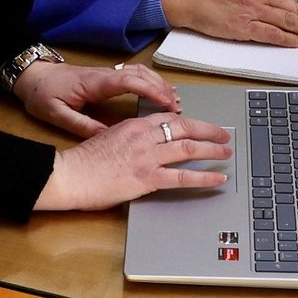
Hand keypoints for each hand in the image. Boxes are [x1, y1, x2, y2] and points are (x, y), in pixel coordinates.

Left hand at [12, 61, 179, 137]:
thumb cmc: (43, 95)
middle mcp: (104, 75)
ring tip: (174, 101)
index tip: (166, 103)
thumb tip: (106, 136)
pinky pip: (134, 74)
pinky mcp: (106, 76)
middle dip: (161, 89)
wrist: (32, 77)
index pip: (128, 81)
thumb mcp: (57, 114)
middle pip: (140, 75)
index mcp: (94, 83)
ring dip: (158, 84)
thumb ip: (81, 124)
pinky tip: (158, 92)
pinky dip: (149, 81)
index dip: (150, 90)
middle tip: (178, 108)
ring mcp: (106, 73)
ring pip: (139, 72)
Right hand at [33, 112, 232, 210]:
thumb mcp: (107, 138)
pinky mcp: (148, 178)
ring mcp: (148, 157)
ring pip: (189, 148)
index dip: (188, 121)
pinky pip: (183, 176)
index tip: (199, 125)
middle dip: (208, 130)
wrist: (70, 174)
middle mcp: (145, 137)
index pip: (169, 118)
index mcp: (134, 125)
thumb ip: (128, 139)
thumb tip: (140, 145)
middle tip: (223, 134)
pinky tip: (217, 178)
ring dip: (212, 150)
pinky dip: (204, 177)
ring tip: (226, 153)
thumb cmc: (83, 161)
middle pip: (185, 127)